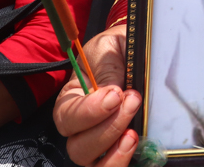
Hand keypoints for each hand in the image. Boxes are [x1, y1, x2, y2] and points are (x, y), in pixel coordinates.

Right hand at [54, 28, 140, 166]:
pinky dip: (123, 160)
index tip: (115, 95)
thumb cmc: (116, 50)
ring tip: (133, 133)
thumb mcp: (108, 48)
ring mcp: (100, 143)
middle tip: (132, 102)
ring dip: (114, 152)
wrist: (135, 51)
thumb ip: (107, 68)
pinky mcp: (120, 150)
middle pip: (78, 147)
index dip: (89, 111)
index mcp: (71, 100)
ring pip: (94, 163)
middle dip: (107, 129)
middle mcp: (80, 128)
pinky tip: (136, 143)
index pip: (67, 117)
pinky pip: (114, 166)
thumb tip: (112, 92)